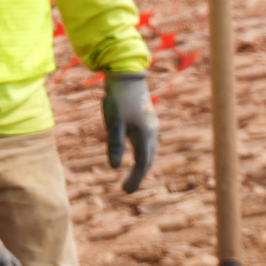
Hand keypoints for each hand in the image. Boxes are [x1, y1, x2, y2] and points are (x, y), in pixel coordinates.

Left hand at [102, 72, 157, 192]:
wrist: (127, 74)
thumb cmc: (119, 97)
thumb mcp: (113, 121)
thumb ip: (115, 144)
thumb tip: (114, 167)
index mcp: (145, 134)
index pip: (142, 163)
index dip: (135, 178)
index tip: (126, 191)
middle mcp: (152, 131)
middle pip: (148, 158)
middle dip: (140, 174)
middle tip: (128, 188)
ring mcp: (151, 124)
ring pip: (149, 150)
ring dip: (143, 164)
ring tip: (134, 175)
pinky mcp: (146, 118)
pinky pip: (147, 141)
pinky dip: (142, 152)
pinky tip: (137, 153)